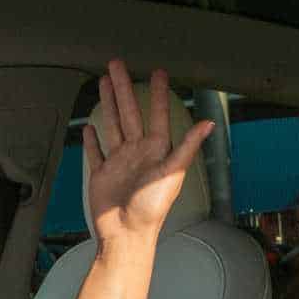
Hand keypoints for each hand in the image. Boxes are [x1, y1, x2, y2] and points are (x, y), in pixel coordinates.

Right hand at [85, 59, 213, 244]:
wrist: (126, 235)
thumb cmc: (152, 209)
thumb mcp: (173, 174)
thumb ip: (188, 147)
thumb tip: (208, 124)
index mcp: (156, 150)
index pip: (157, 115)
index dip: (158, 94)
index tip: (158, 73)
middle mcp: (138, 152)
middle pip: (129, 112)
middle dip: (123, 88)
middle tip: (117, 64)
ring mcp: (119, 162)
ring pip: (112, 124)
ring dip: (108, 104)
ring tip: (104, 82)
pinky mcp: (102, 174)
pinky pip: (96, 152)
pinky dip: (93, 140)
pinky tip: (90, 127)